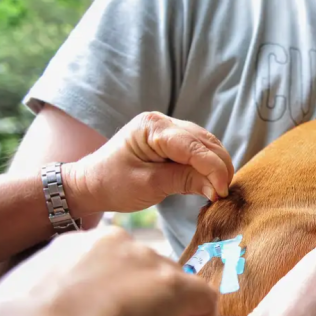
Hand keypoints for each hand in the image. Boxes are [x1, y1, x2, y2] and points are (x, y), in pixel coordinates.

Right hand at [0, 226, 217, 315]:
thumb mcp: (39, 313)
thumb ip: (69, 315)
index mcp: (75, 246)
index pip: (114, 265)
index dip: (120, 298)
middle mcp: (115, 244)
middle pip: (147, 274)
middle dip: (147, 309)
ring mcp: (147, 261)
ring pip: (174, 286)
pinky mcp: (175, 285)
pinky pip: (204, 299)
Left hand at [64, 111, 234, 215]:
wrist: (91, 183)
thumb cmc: (113, 184)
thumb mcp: (149, 185)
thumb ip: (185, 182)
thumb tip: (218, 189)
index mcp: (152, 127)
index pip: (194, 147)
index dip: (213, 169)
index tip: (222, 192)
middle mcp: (163, 121)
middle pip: (205, 142)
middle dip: (220, 167)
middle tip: (224, 194)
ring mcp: (168, 128)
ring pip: (206, 144)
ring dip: (217, 165)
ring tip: (219, 189)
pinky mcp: (172, 139)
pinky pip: (199, 148)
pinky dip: (208, 164)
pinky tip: (211, 181)